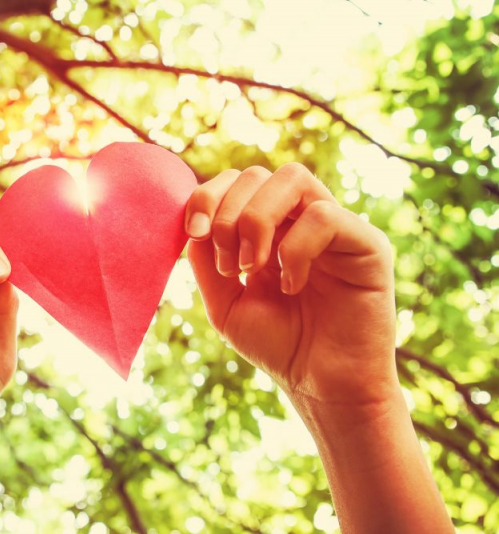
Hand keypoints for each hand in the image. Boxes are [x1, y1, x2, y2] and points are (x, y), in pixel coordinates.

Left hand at [185, 163, 397, 409]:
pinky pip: (324, 217)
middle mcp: (302, 218)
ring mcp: (336, 226)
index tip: (194, 232)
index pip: (237, 181)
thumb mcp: (225, 303)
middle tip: (230, 266)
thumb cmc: (278, 345)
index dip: (208, 195)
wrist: (320, 386)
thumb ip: (205, 260)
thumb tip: (194, 223)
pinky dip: (294, 249)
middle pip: (258, 173)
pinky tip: (291, 285)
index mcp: (271, 227)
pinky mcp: (367, 244)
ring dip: (256, 220)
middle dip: (228, 214)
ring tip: (252, 268)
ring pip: (292, 178)